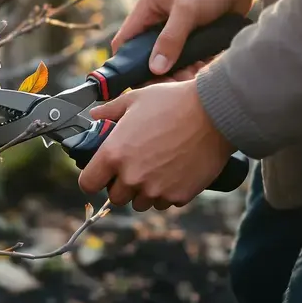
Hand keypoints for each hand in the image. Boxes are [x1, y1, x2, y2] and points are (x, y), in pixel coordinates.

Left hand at [77, 79, 234, 210]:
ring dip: (143, 191)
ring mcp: (156, 189)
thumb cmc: (172, 102)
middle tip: (133, 167)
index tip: (99, 174)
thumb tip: (94, 115)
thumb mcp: (134, 99)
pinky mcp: (179, 196)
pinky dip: (167, 192)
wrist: (214, 113)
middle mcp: (132, 177)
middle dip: (120, 185)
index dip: (92, 179)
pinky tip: (174, 171)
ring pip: (140, 203)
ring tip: (155, 169)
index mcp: (113, 154)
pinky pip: (166, 202)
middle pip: (115, 197)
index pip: (87, 184)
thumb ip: (108, 110)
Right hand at [113, 0, 253, 76]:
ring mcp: (177, 26)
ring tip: (193, 78)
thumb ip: (170, 39)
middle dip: (160, 71)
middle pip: (148, 54)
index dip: (125, 62)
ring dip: (180, 70)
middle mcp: (158, 18)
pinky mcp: (195, 33)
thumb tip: (155, 69)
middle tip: (174, 84)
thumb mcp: (187, 10)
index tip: (136, 81)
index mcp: (147, 7)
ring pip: (170, 57)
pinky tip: (204, 70)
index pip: (125, 40)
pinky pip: (189, 55)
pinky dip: (194, 64)